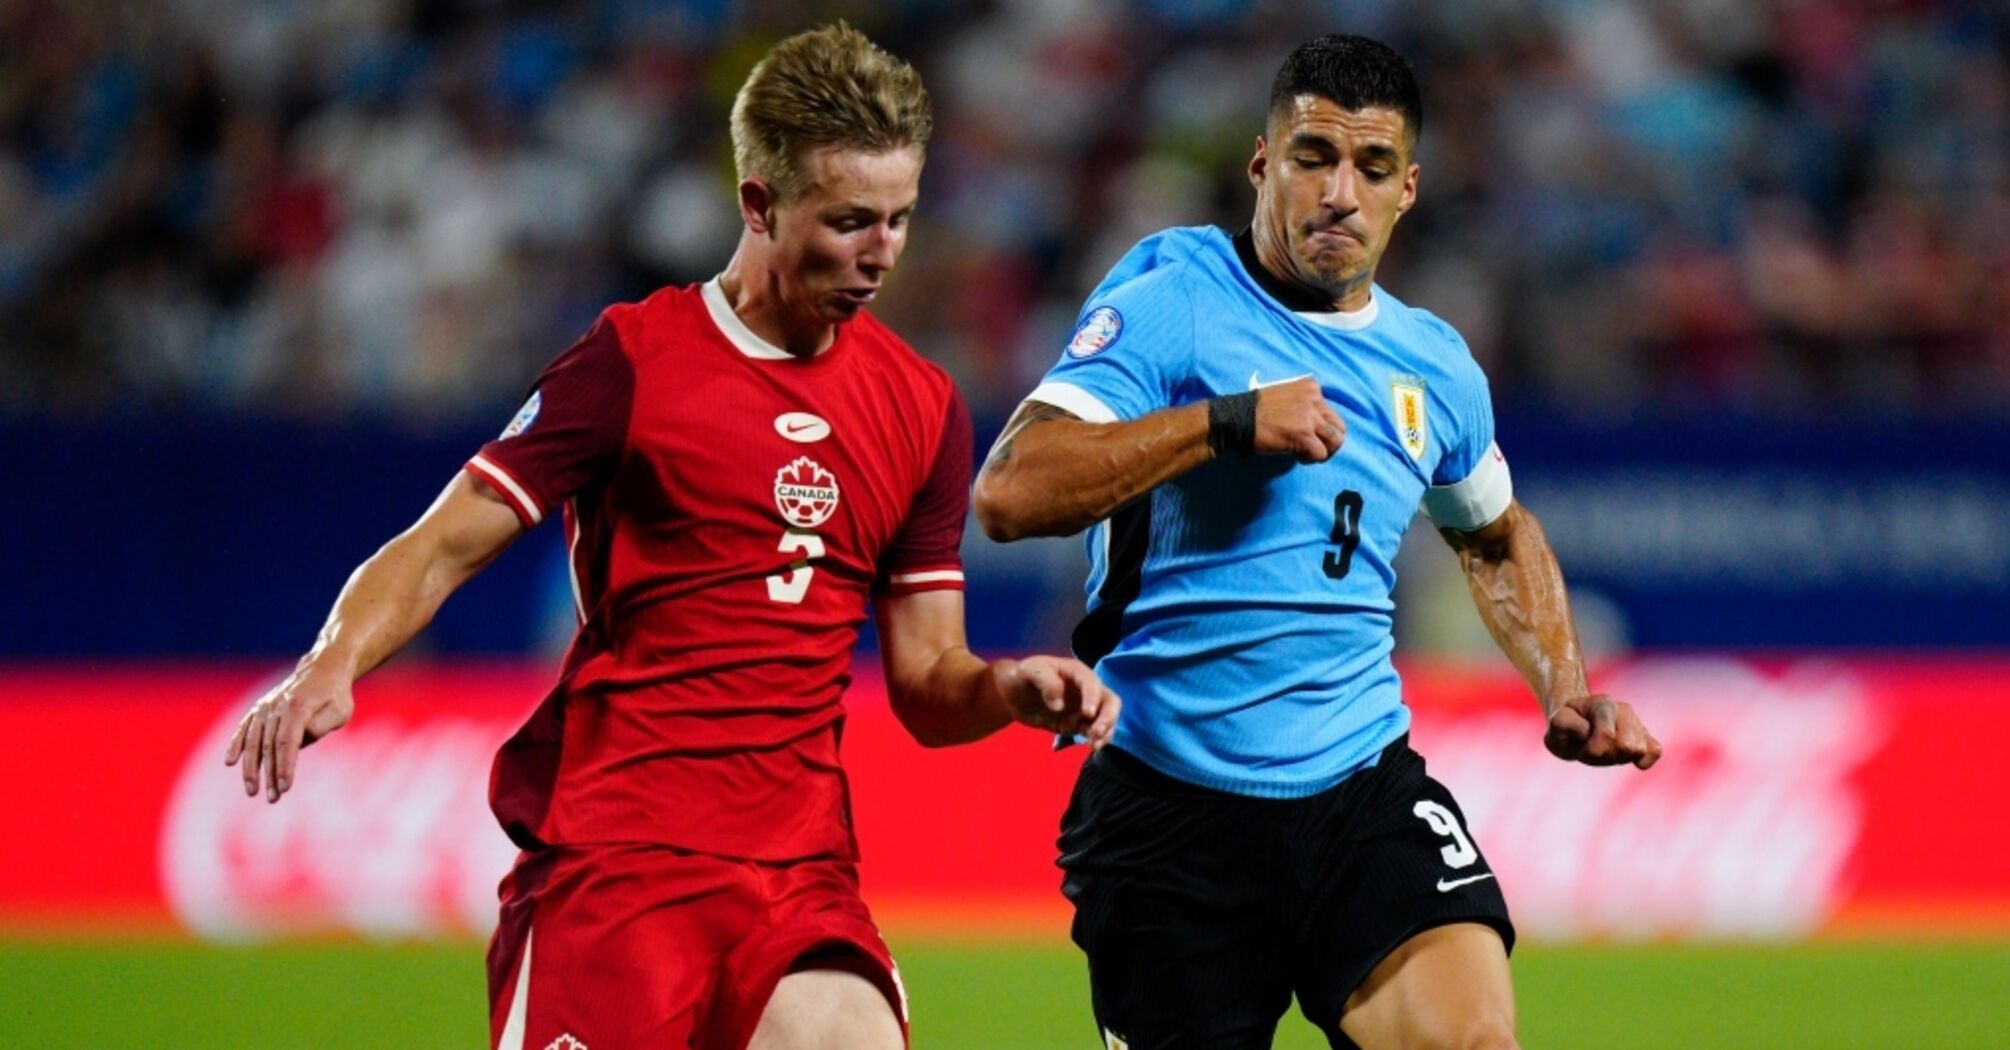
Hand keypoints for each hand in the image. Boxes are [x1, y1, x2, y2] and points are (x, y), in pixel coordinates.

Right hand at [222, 663, 355, 801]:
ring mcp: (265, 707)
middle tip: (273, 798)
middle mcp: (276, 706)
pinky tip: (230, 762)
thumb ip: (322, 725)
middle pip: (270, 746)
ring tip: (252, 791)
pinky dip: (236, 744)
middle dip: (270, 775)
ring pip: (254, 741)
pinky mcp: (259, 709)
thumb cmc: (335, 695)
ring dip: (251, 768)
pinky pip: (244, 728)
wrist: (322, 669)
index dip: (285, 766)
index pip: (288, 742)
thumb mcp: (341, 710)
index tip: (286, 787)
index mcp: (298, 706)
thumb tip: (300, 740)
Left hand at [993, 655, 1119, 748]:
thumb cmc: (1022, 676)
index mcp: (1076, 673)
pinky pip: (1095, 731)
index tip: (1087, 714)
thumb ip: (1045, 682)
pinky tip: (1092, 747)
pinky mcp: (1079, 724)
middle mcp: (1086, 690)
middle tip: (1096, 732)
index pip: (1092, 683)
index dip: (1093, 697)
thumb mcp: (1029, 671)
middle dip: (1108, 717)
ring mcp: (1084, 707)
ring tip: (1093, 745)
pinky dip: (1098, 739)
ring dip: (1106, 731)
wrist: (1012, 694)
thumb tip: (1059, 705)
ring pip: (1107, 718)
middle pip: (1110, 701)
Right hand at [1253, 378, 1344, 462]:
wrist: (1238, 418)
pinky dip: (1310, 459)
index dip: (1320, 427)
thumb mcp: (1286, 395)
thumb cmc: (1257, 410)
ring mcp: (1311, 417)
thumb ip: (1304, 404)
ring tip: (1306, 454)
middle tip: (1313, 448)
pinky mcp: (1304, 435)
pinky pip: (1320, 454)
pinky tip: (1296, 456)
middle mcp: (1315, 399)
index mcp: (1312, 387)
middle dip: (1329, 441)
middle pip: (1340, 426)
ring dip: (1323, 451)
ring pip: (1336, 441)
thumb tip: (1315, 425)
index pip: (1331, 411)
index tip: (1305, 432)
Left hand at [1544, 694, 1660, 768]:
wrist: (1576, 723)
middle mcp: (1624, 711)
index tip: (1582, 750)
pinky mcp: (1646, 737)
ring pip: (1639, 751)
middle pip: (1626, 746)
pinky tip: (1629, 759)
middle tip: (1592, 750)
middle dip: (1605, 755)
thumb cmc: (1567, 724)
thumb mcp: (1556, 723)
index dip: (1592, 751)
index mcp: (1602, 704)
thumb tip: (1591, 732)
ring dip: (1617, 759)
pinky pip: (1655, 751)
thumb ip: (1567, 724)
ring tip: (1604, 750)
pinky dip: (1643, 760)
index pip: (1607, 735)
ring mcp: (1637, 723)